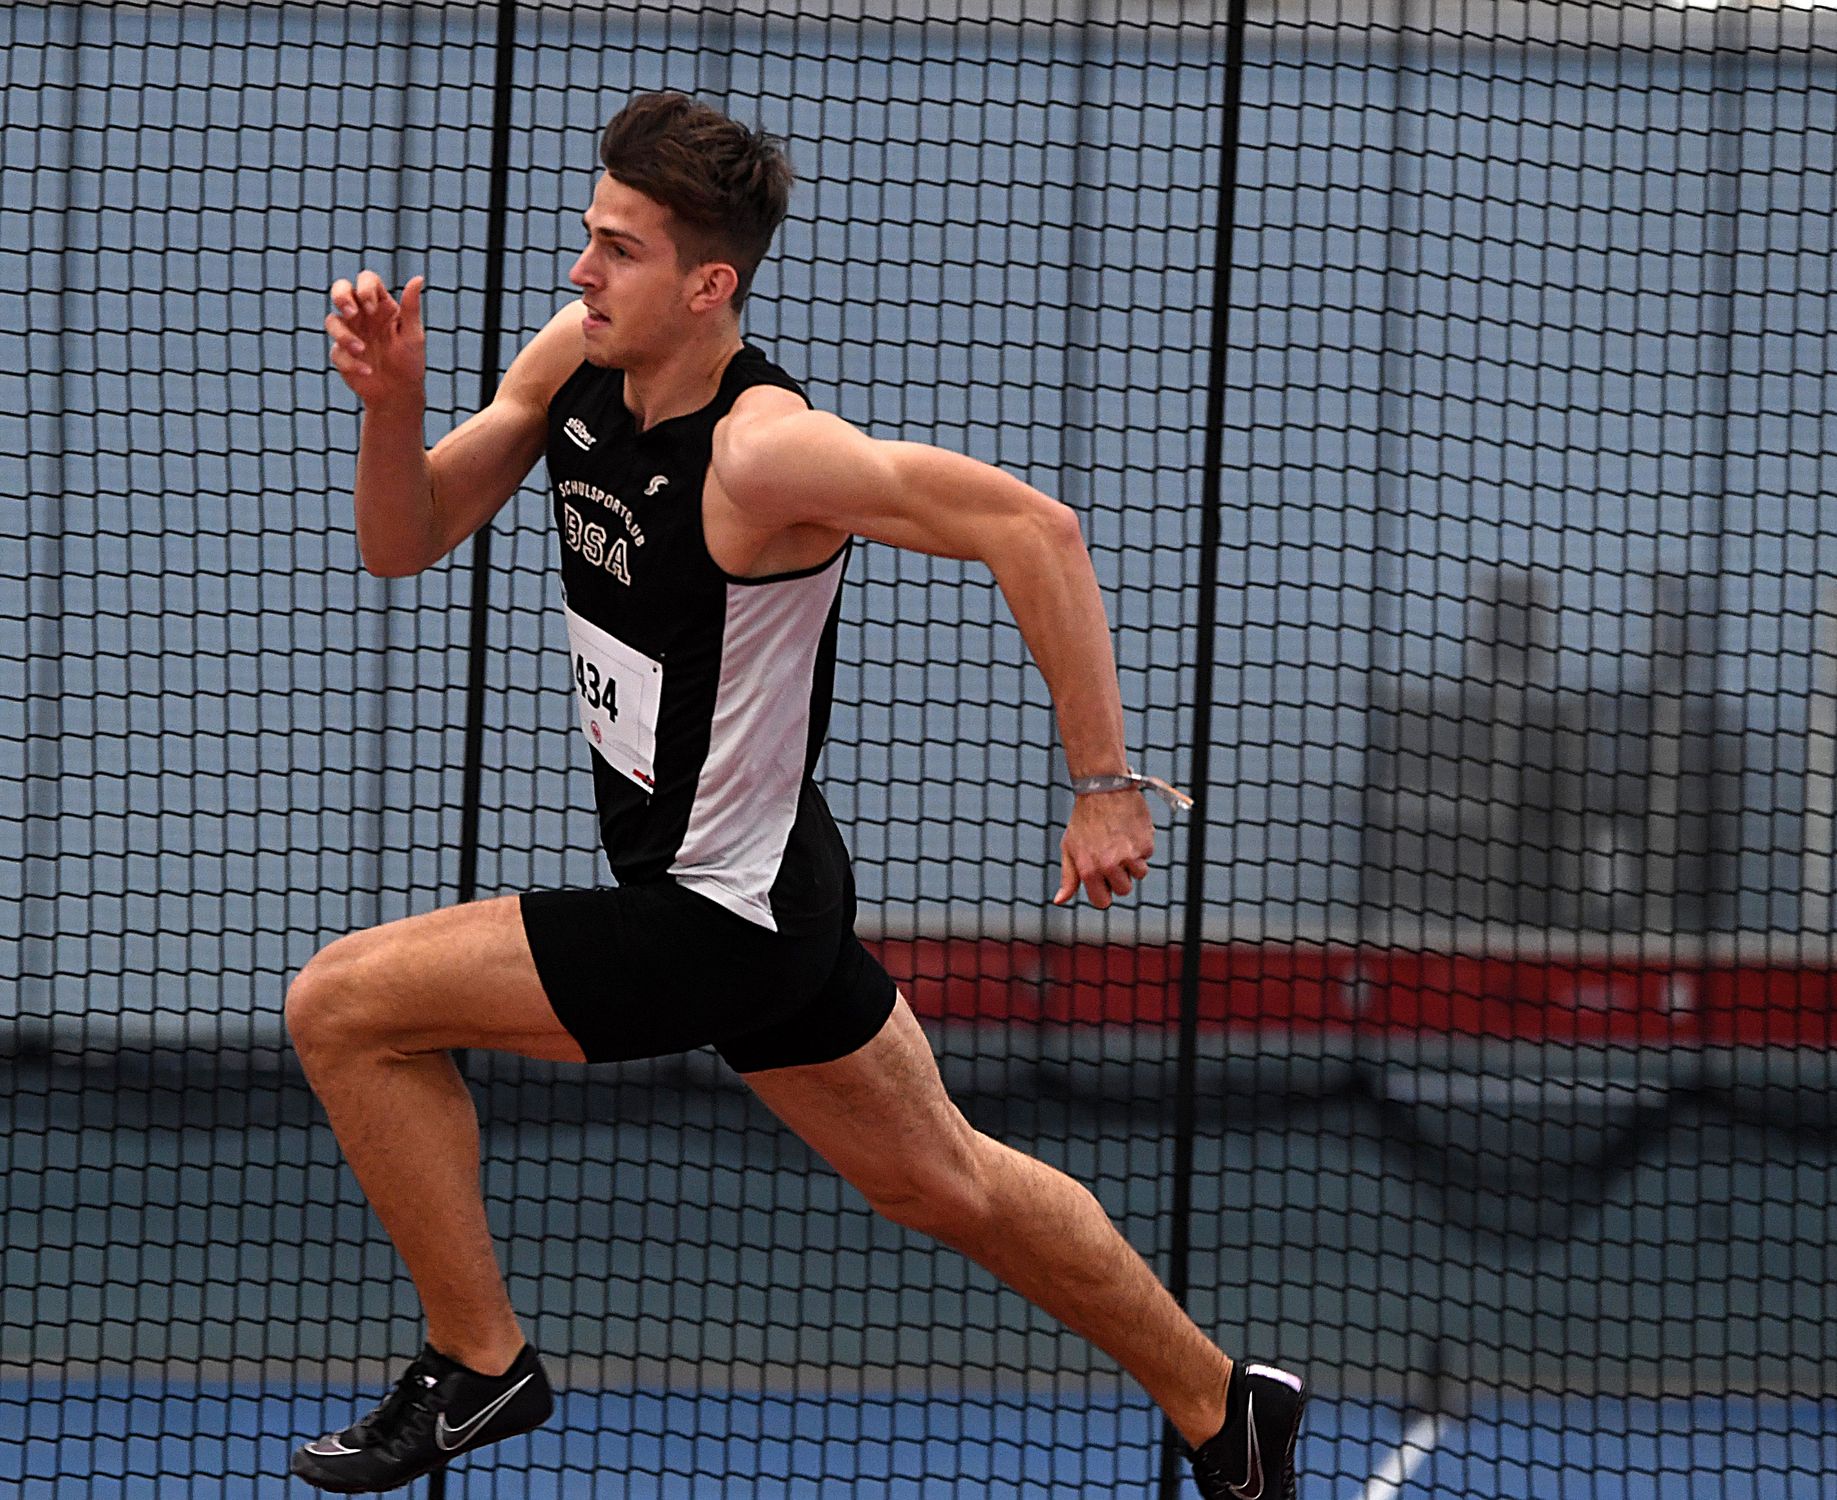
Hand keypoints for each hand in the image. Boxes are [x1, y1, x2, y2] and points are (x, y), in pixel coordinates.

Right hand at [326, 271, 425, 409]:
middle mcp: (362, 315)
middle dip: (340, 296)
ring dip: (344, 335)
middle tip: (351, 313)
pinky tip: (367, 371)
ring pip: (331, 320)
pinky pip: (336, 351)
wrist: (398, 394)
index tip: (373, 309)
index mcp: (381, 305)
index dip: (365, 288)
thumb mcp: (413, 334)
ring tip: (362, 350)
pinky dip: (350, 361)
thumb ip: (411, 307)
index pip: (367, 280)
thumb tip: (418, 278)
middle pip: (340, 289)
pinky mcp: (341, 353)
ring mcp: (349, 332)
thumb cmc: (410, 362)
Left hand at [1052, 790, 1153, 907]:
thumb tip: (1059, 900)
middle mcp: (1109, 866)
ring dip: (1133, 862)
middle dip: (1119, 877)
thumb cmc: (1084, 819)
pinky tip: (1129, 831)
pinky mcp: (1145, 844)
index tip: (1104, 881)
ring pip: (1139, 874)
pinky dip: (1141, 846)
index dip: (1104, 892)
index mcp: (1088, 870)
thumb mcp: (1069, 848)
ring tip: (1121, 842)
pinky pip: (1147, 856)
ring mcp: (1129, 856)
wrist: (1103, 789)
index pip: (1102, 902)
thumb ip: (1068, 877)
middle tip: (1112, 855)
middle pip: (1123, 890)